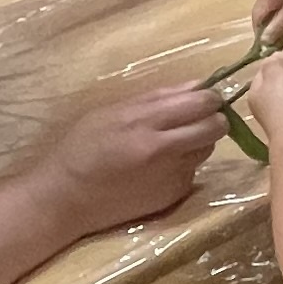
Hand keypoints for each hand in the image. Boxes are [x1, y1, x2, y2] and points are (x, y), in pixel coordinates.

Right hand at [30, 82, 227, 237]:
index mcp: (144, 121)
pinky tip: (159, 167)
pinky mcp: (173, 194)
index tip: (205, 98)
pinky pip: (193, 171)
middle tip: (199, 119)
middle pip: (215, 127)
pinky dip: (184, 164)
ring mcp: (171, 174)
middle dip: (214, 119)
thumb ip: (157, 98)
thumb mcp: (113, 111)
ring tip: (172, 143)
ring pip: (207, 149)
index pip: (200, 103)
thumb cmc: (83, 147)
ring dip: (199, 141)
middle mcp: (163, 149)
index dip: (210, 98)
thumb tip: (197, 86)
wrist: (67, 197)